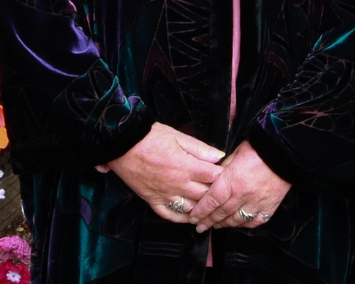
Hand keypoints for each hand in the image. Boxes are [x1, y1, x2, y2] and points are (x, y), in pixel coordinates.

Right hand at [99, 123, 226, 222]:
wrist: (122, 145)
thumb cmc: (150, 137)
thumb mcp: (178, 136)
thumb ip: (200, 148)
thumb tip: (220, 156)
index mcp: (186, 166)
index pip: (214, 176)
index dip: (225, 177)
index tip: (232, 176)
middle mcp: (178, 184)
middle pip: (205, 195)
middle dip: (217, 195)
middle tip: (226, 194)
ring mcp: (164, 194)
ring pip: (190, 208)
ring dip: (202, 209)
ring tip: (212, 208)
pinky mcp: (152, 200)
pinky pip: (169, 215)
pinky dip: (181, 218)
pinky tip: (189, 217)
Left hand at [189, 140, 291, 232]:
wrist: (286, 151)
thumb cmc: (259, 148)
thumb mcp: (236, 153)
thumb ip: (223, 168)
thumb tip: (213, 177)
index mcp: (231, 181)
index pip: (211, 201)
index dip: (200, 212)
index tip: (193, 217)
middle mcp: (242, 195)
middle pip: (221, 213)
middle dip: (208, 221)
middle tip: (200, 226)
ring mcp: (256, 203)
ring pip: (236, 220)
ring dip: (224, 224)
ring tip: (216, 225)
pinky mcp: (269, 206)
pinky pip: (254, 221)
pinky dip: (245, 224)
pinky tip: (238, 222)